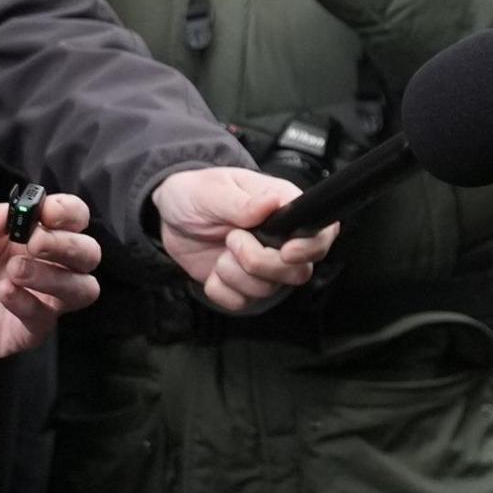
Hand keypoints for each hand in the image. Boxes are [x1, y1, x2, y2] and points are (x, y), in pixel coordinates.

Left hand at [0, 196, 101, 361]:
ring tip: (15, 270)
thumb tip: (10, 213)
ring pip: (82, 290)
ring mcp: (36, 299)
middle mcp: (42, 264)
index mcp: (31, 231)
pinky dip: (30, 305)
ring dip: (58, 278)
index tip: (48, 213)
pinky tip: (2, 292)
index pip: (74, 217)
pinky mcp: (20, 332)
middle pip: (88, 255)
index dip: (70, 213)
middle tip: (35, 243)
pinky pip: (45, 322)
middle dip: (70, 247)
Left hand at [150, 167, 339, 311]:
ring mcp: (263, 265)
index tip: (286, 252)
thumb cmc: (198, 193)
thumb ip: (242, 203)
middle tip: (233, 239)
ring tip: (222, 247)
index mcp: (285, 209)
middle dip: (260, 263)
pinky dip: (220, 289)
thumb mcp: (213, 190)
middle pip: (298, 272)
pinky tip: (214, 268)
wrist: (171, 215)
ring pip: (267, 289)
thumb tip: (271, 203)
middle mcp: (282, 241)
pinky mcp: (243, 284)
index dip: (311, 248)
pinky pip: (240, 302)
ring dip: (234, 273)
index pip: (321, 234)